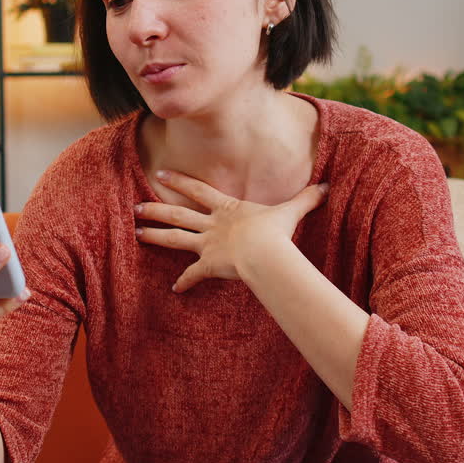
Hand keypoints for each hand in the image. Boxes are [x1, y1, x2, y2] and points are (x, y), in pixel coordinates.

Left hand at [135, 170, 327, 292]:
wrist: (265, 252)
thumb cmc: (275, 231)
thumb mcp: (290, 211)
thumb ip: (306, 199)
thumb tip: (326, 187)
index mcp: (227, 208)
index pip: (198, 190)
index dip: (180, 181)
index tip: (161, 173)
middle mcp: (212, 225)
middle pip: (178, 215)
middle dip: (156, 209)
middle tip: (136, 206)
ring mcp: (207, 245)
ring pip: (174, 239)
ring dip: (155, 236)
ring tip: (137, 234)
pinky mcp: (208, 265)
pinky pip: (192, 275)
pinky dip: (184, 282)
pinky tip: (175, 288)